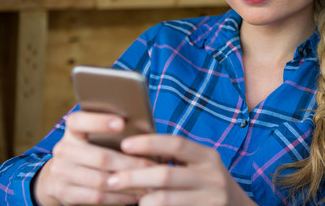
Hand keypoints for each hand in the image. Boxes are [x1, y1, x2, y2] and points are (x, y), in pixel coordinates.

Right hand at [33, 111, 154, 205]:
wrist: (58, 177)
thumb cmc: (88, 151)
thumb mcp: (91, 138)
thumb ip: (110, 133)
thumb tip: (144, 131)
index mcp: (72, 131)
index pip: (80, 121)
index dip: (99, 122)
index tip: (122, 123)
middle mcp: (64, 150)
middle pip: (100, 157)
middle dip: (130, 163)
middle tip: (153, 166)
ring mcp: (62, 172)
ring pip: (101, 180)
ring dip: (128, 183)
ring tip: (148, 184)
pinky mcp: (65, 192)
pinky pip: (98, 197)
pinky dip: (119, 197)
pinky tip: (135, 195)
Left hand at [106, 135, 257, 205]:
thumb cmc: (208, 182)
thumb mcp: (198, 162)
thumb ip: (172, 150)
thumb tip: (137, 126)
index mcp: (208, 156)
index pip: (176, 144)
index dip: (149, 143)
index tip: (125, 145)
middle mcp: (212, 177)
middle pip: (166, 175)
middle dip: (135, 177)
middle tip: (112, 180)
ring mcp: (211, 200)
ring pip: (166, 200)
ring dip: (143, 200)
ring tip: (129, 198)